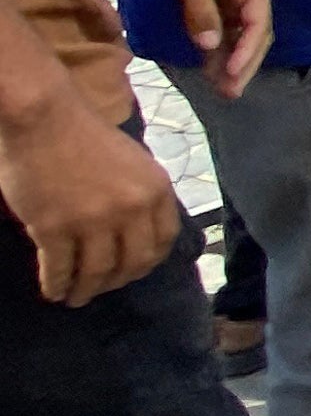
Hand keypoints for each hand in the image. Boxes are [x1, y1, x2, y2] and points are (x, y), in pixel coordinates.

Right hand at [0, 89, 181, 304]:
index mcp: (155, 190)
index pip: (163, 240)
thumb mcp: (133, 161)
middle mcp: (131, 209)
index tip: (134, 270)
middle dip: (118, 281)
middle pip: (132, 263)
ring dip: (86, 291)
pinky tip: (54, 292)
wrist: (42, 117)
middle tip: (103, 288)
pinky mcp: (54, 228)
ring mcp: (92, 221)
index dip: (148, 261)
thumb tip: (141, 229)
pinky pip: (59, 270)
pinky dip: (57, 285)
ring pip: (96, 272)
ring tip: (76, 298)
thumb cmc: (84, 133)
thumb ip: (141, 193)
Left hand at [141, 0, 270, 100]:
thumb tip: (210, 47)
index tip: (230, 73)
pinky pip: (223, 28)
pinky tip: (209, 66)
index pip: (258, 23)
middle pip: (255, 33)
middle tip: (230, 92)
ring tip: (222, 89)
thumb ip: (200, 11)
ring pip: (239, 34)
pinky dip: (218, 48)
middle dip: (244, 63)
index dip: (247, 51)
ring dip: (231, 60)